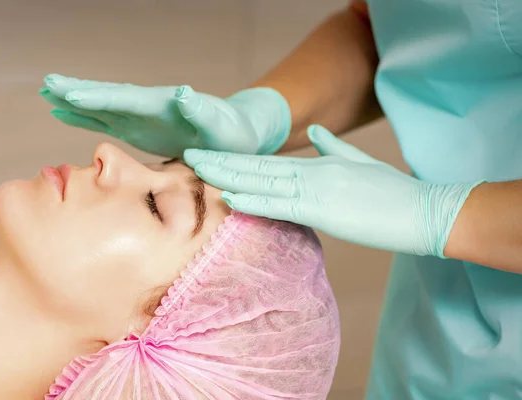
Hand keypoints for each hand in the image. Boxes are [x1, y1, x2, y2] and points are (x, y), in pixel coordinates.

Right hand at [40, 74, 290, 157]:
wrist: (236, 136)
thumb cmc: (233, 134)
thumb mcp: (222, 125)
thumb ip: (202, 112)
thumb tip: (183, 94)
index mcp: (164, 106)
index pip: (127, 99)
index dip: (99, 98)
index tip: (71, 93)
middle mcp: (148, 107)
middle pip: (108, 96)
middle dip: (79, 91)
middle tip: (47, 83)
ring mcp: (142, 117)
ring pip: (102, 106)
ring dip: (75, 101)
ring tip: (46, 92)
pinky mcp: (140, 129)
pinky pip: (107, 121)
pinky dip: (85, 116)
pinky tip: (65, 113)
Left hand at [184, 125, 481, 256]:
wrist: (427, 210)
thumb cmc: (393, 193)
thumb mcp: (359, 164)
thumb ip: (333, 147)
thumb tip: (315, 132)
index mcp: (320, 164)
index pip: (269, 162)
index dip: (237, 159)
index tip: (211, 157)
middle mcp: (313, 173)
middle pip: (258, 167)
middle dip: (221, 161)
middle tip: (188, 156)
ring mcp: (318, 190)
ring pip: (263, 181)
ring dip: (228, 175)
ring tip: (197, 170)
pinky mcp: (326, 210)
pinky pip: (282, 205)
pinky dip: (254, 200)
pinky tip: (230, 196)